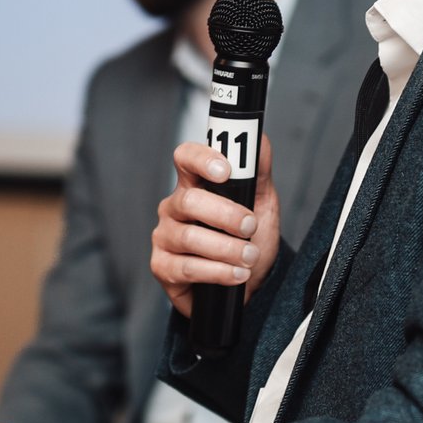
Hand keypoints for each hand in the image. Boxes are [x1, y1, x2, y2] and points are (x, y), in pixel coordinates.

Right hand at [150, 135, 278, 317]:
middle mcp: (174, 207)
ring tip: (250, 256)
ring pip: (190, 237)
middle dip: (226, 215)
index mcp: (194, 184)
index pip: (185, 157)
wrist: (250, 281)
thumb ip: (258, 171)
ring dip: (228, 249)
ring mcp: (164, 236)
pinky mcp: (162, 266)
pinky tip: (237, 274)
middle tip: (250, 226)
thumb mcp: (261, 202)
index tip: (225, 171)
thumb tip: (261, 140)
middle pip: (190, 200)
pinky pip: (187, 268)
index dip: (201, 159)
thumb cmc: (249, 237)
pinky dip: (219, 272)